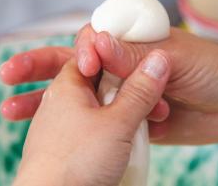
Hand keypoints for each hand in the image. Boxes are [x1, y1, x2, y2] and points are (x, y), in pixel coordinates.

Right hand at [1, 24, 217, 144]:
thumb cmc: (216, 69)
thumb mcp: (177, 59)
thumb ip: (136, 56)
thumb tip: (97, 45)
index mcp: (135, 41)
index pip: (93, 37)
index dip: (80, 48)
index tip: (85, 63)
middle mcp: (125, 65)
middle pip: (74, 64)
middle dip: (41, 67)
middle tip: (8, 73)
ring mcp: (126, 93)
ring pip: (80, 96)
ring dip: (45, 101)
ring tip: (10, 109)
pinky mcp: (131, 120)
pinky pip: (101, 123)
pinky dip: (77, 129)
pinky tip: (49, 134)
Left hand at [13, 51, 170, 185]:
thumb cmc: (76, 163)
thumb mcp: (119, 124)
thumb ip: (140, 91)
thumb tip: (158, 60)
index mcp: (67, 85)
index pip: (93, 54)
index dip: (119, 57)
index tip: (143, 65)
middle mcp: (59, 102)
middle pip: (99, 84)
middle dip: (126, 92)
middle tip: (151, 102)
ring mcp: (59, 127)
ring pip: (97, 110)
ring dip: (122, 115)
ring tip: (145, 128)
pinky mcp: (64, 149)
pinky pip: (92, 132)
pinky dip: (110, 135)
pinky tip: (124, 148)